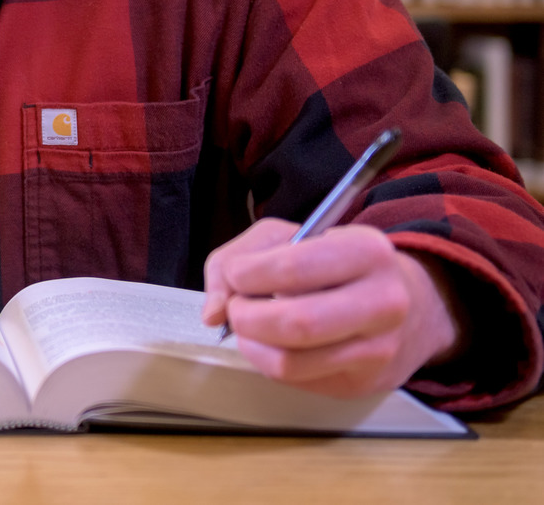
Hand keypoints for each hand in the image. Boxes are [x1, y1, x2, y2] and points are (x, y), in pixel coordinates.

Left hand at [201, 218, 463, 397]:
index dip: (247, 274)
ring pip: (291, 363)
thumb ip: (238, 257)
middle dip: (246, 316)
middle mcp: (383, 302)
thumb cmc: (334, 262)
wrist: (406, 303)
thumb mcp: (289, 236)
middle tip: (235, 307)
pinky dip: (269, 362)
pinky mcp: (363, 383)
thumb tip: (213, 310)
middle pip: (295, 324)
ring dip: (252, 345)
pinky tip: (271, 343)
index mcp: (367, 251)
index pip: (293, 269)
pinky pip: (298, 381)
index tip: (236, 275)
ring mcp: (378, 350)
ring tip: (249, 325)